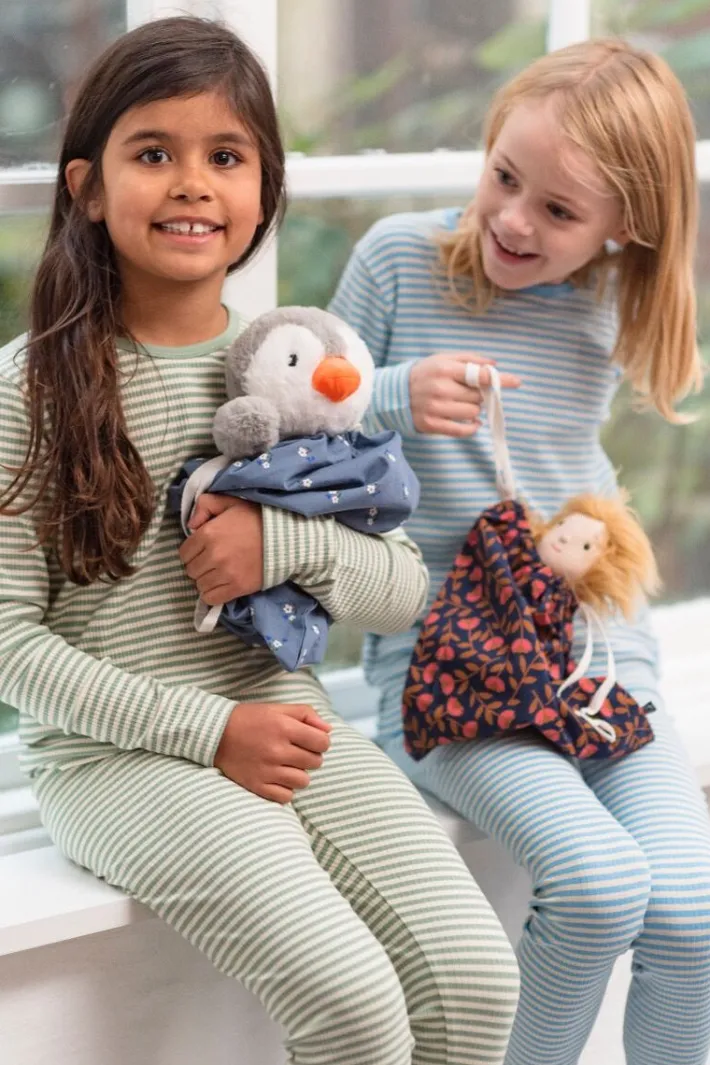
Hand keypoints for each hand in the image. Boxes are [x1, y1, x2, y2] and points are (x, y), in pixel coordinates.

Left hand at [179, 494, 262, 604]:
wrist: (285, 537)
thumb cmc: (256, 518)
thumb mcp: (230, 502)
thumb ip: (205, 505)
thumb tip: (191, 524)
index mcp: (208, 534)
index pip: (184, 553)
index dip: (192, 552)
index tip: (202, 550)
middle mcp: (213, 555)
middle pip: (191, 570)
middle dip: (199, 565)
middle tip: (211, 561)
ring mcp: (225, 573)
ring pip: (200, 585)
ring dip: (206, 580)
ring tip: (218, 573)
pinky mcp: (238, 587)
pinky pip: (212, 598)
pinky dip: (212, 594)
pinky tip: (220, 585)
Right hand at [215, 702, 332, 802]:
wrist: (216, 734)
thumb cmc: (250, 719)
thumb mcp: (278, 709)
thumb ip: (307, 715)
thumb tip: (328, 731)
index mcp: (284, 727)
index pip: (323, 742)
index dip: (321, 741)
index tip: (311, 741)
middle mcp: (277, 750)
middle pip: (316, 762)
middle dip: (310, 756)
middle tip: (295, 751)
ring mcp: (267, 770)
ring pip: (303, 781)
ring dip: (299, 773)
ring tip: (286, 764)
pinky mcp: (257, 786)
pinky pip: (286, 796)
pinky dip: (285, 789)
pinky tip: (277, 777)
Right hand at [409, 352, 520, 435]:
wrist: (394, 393)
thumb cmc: (425, 374)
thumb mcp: (443, 359)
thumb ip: (469, 359)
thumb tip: (494, 364)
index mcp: (444, 369)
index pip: (479, 375)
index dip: (499, 379)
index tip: (516, 382)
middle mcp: (440, 389)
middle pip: (478, 397)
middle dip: (480, 395)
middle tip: (472, 393)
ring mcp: (435, 408)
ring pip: (472, 413)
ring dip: (474, 410)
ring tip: (464, 404)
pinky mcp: (431, 425)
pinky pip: (461, 430)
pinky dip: (471, 428)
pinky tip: (472, 423)